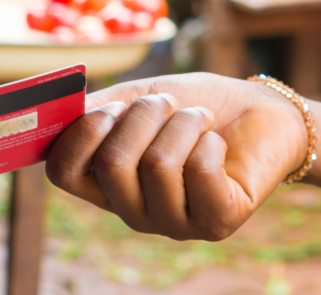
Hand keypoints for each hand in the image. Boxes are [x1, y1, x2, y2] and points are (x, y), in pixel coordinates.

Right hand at [45, 73, 307, 240]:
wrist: (258, 112)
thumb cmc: (193, 104)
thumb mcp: (138, 98)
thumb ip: (98, 107)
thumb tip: (62, 108)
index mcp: (105, 182)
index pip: (64, 173)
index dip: (80, 135)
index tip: (110, 108)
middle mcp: (133, 210)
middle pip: (112, 165)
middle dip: (143, 116)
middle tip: (166, 102)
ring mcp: (173, 222)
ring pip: (158, 166)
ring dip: (182, 124)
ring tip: (198, 118)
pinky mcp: (216, 223)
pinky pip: (199, 173)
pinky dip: (209, 141)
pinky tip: (218, 144)